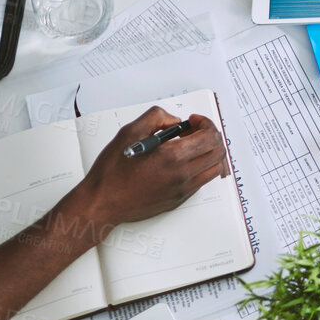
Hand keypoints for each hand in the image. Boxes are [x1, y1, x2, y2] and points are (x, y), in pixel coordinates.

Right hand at [65, 108, 226, 233]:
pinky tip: (184, 161)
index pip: (210, 137)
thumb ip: (156, 117)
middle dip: (210, 135)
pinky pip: (201, 181)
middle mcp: (182, 175)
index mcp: (173, 157)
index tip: (194, 121)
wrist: (102, 202)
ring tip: (192, 145)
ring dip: (209, 152)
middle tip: (194, 130)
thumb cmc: (112, 172)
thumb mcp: (130, 132)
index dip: (205, 123)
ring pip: (214, 168)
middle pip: (217, 151)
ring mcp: (182, 190)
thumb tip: (174, 120)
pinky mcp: (178, 200)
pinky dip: (201, 167)